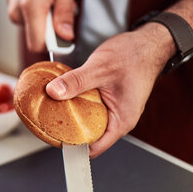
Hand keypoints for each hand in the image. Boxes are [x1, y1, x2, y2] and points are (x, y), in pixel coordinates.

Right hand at [0, 0, 75, 51]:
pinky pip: (29, 21)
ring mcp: (13, 11)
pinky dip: (38, 14)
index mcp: (32, 6)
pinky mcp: (12, 10)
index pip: (38, 44)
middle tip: (59, 8)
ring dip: (46, 20)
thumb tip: (66, 35)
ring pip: (34, 29)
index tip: (65, 37)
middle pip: (37, 38)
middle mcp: (18, 12)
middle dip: (52, 30)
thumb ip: (65, 12)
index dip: (53, 45)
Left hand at [45, 23, 175, 157]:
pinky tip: (63, 97)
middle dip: (67, 130)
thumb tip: (53, 92)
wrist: (146, 43)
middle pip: (88, 136)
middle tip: (46, 122)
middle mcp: (118, 120)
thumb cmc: (133, 56)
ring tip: (50, 110)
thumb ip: (76, 81)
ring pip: (87, 121)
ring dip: (71, 115)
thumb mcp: (99, 68)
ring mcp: (113, 110)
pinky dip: (76, 104)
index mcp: (121, 121)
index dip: (72, 146)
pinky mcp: (108, 100)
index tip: (53, 138)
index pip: (94, 148)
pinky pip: (89, 109)